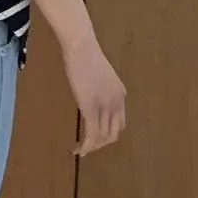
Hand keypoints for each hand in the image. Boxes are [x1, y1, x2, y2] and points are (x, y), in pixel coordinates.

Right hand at [62, 34, 125, 156]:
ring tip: (80, 149)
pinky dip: (86, 145)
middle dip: (100, 144)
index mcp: (120, 95)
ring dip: (92, 147)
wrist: (81, 47)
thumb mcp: (98, 74)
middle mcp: (117, 103)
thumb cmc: (85, 55)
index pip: (119, 123)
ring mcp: (106, 106)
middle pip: (113, 133)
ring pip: (103, 137)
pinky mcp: (91, 108)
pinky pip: (92, 133)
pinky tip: (77, 148)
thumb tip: (91, 93)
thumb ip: (99, 88)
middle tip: (86, 146)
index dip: (107, 134)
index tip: (94, 138)